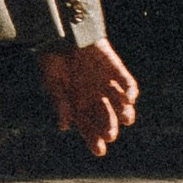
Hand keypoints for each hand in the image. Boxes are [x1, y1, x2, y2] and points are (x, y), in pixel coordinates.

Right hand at [40, 38, 137, 157]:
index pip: (88, 127)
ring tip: (125, 117)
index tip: (99, 150)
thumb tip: (64, 126)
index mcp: (78, 104)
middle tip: (110, 133)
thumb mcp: (52, 82)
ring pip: (121, 104)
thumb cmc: (52, 58)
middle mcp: (94, 97)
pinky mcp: (115, 69)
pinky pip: (127, 82)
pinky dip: (130, 90)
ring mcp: (106, 84)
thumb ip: (60, 103)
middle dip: (109, 127)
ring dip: (125, 112)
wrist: (61, 31)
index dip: (94, 139)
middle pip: (106, 119)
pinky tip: (129, 98)